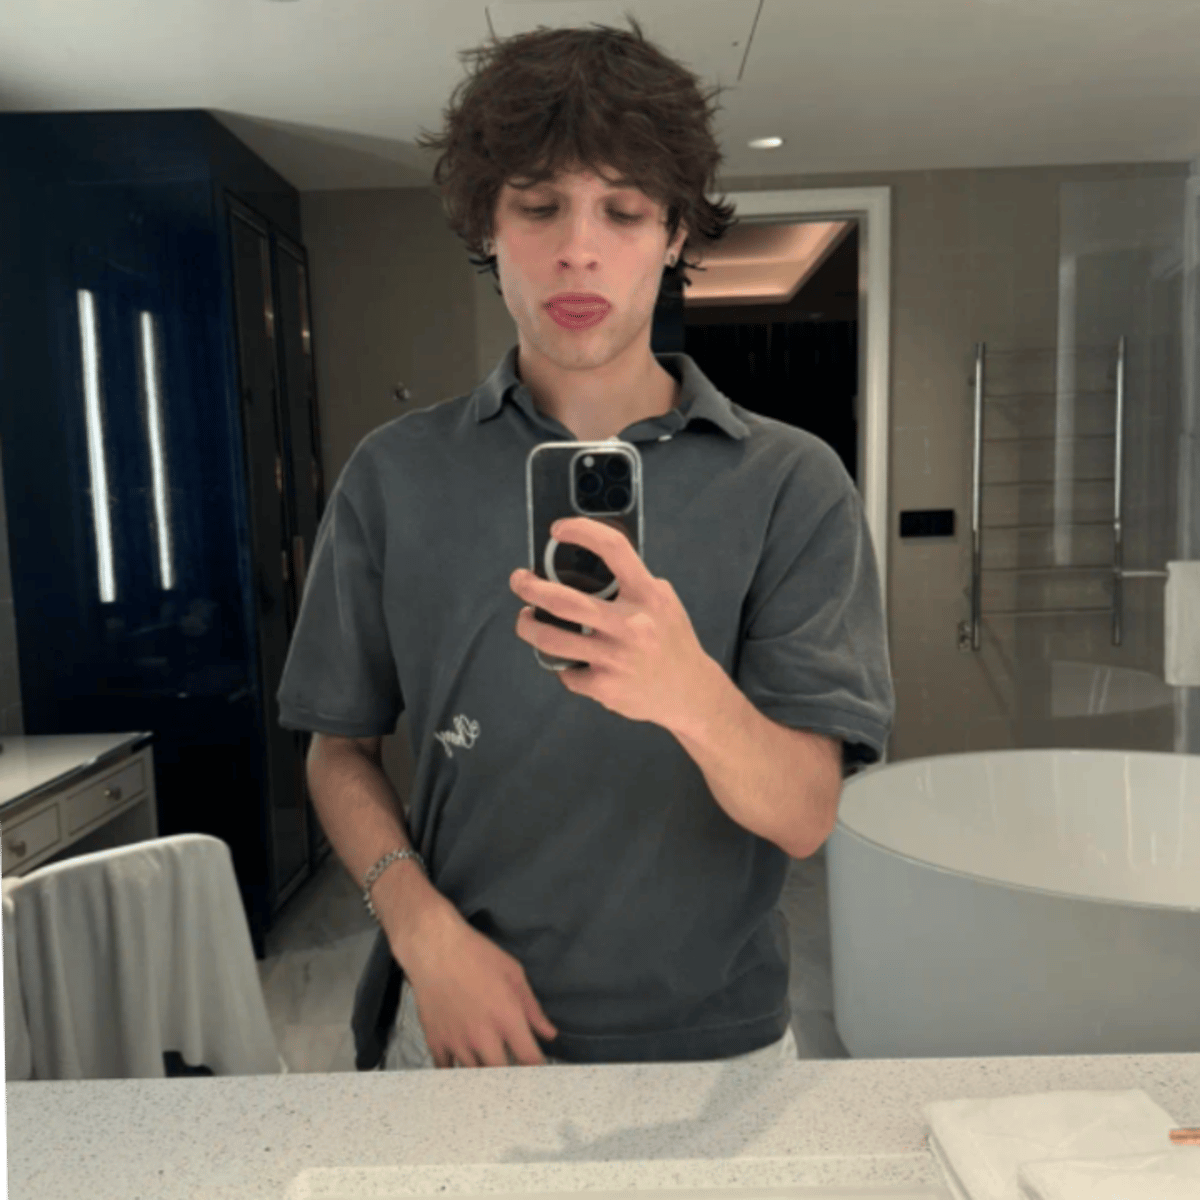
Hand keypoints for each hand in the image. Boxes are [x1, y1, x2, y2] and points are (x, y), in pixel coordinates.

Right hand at [400, 903, 558, 1067]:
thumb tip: (549, 1034)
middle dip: (510, 1076)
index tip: (538, 1068)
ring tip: (489, 1065)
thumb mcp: (513, 974)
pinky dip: (456, 1071)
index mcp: (507, 1017)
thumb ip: (532, 1008)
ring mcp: (458, 1042)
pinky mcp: (436, 1041)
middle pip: (502, 1076)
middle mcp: (483, 1036)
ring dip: (484, 1073)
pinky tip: (463, 1063)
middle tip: (513, 1069)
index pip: (530, 1059)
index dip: (537, 1068)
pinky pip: (447, 1071)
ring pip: (475, 1076)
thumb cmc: (477, 955)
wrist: (434, 947)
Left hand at [511, 516, 719, 733]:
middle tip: (519, 580)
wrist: (690, 693)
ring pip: (551, 638)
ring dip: (528, 627)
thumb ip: (631, 583)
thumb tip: (584, 562)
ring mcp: (615, 657)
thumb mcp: (663, 602)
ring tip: (526, 620)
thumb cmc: (670, 641)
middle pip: (563, 601)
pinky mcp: (605, 686)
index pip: (613, 549)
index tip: (557, 529)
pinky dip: (564, 665)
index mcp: (649, 595)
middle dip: (529, 588)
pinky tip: (572, 660)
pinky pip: (566, 671)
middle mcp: (632, 625)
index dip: (581, 531)